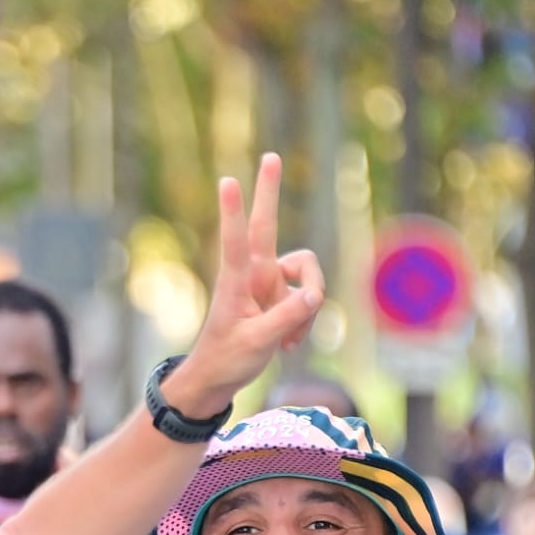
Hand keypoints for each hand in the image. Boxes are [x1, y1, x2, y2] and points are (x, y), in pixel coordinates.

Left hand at [161, 154, 324, 418]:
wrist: (219, 378)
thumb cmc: (227, 359)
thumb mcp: (258, 342)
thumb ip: (288, 318)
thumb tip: (316, 295)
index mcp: (237, 282)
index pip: (235, 240)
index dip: (233, 212)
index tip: (227, 181)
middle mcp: (255, 275)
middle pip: (266, 225)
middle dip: (269, 192)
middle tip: (270, 156)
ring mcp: (269, 285)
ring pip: (307, 274)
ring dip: (310, 304)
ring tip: (291, 338)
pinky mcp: (282, 298)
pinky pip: (310, 299)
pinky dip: (307, 321)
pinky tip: (290, 344)